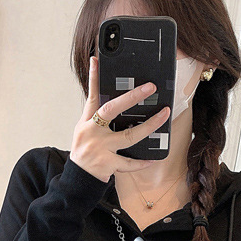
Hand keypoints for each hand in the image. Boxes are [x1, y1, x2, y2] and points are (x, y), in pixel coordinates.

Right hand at [69, 55, 170, 182]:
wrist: (77, 180)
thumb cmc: (84, 152)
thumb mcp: (84, 131)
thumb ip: (97, 117)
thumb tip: (117, 100)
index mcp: (86, 122)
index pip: (91, 96)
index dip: (94, 78)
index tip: (97, 60)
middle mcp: (92, 133)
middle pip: (112, 110)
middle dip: (132, 97)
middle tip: (150, 87)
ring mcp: (100, 149)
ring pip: (129, 136)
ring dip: (149, 125)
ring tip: (164, 115)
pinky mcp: (108, 165)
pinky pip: (129, 163)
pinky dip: (142, 162)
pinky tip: (153, 158)